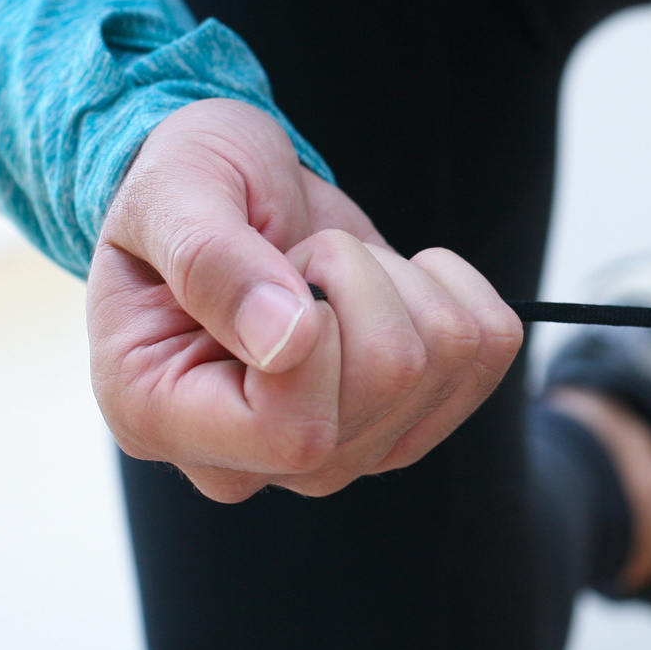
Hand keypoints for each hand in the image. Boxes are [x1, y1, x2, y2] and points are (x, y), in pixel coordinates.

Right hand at [86, 99, 521, 501]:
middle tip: (297, 257)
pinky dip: (454, 286)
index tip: (282, 266)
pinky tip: (389, 277)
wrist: (227, 193)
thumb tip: (289, 341)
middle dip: (359, 279)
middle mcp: (253, 460)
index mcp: (163, 418)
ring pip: (441, 366)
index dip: (317, 332)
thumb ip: (210, 262)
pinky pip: (488, 350)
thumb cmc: (180, 190)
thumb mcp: (169, 194)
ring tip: (329, 268)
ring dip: (398, 280)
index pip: (295, 432)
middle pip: (387, 387)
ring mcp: (337, 451)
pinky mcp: (403, 421)